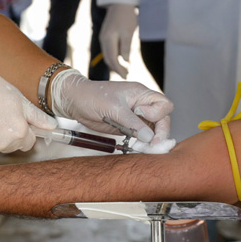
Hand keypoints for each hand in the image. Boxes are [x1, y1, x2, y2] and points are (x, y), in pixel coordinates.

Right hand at [0, 54, 55, 152]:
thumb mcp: (18, 98)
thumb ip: (36, 116)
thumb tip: (52, 126)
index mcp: (19, 132)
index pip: (30, 141)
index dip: (26, 128)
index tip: (19, 118)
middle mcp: (4, 144)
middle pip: (15, 144)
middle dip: (13, 132)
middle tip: (3, 112)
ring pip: (0, 144)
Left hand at [49, 69, 173, 150]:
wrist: (76, 102)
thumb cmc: (94, 97)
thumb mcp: (114, 108)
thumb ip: (133, 123)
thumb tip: (150, 137)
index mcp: (141, 94)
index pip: (164, 104)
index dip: (157, 114)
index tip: (142, 117)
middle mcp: (142, 105)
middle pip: (162, 119)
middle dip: (160, 132)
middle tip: (152, 144)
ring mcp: (135, 117)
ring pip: (154, 129)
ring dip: (151, 140)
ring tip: (144, 148)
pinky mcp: (128, 127)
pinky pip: (141, 135)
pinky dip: (142, 143)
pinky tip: (137, 148)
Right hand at [100, 3, 138, 77]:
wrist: (120, 3)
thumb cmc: (127, 17)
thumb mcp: (128, 33)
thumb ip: (126, 48)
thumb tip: (125, 61)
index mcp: (108, 40)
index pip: (112, 59)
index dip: (119, 69)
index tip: (126, 76)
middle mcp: (103, 40)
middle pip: (108, 59)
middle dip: (116, 68)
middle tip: (126, 75)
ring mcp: (103, 37)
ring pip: (108, 54)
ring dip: (115, 63)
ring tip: (125, 69)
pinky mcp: (106, 35)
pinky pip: (109, 49)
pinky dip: (114, 56)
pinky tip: (121, 58)